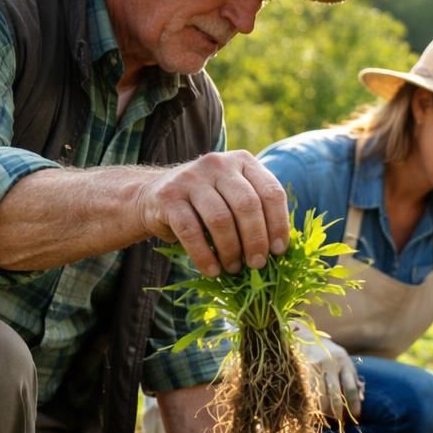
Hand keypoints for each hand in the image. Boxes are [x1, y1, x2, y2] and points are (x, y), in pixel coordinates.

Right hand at [135, 150, 290, 276]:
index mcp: (243, 162)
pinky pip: (191, 231)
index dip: (278, 224)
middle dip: (255, 240)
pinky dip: (204, 255)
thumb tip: (278, 250)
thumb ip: (256, 212)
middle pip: (247, 205)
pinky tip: (212, 270)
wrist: (154, 195)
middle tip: (257, 264)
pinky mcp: (168, 196)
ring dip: (231, 250)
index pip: (271, 193)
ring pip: (220, 219)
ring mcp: (191, 177)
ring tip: (234, 268)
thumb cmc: (207, 204)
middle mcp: (218, 164)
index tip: (278, 251)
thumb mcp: (234, 198)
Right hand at [294, 323, 360, 419]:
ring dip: (324, 411)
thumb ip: (352, 378)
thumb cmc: (328, 352)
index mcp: (343, 361)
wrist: (303, 336)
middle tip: (340, 421)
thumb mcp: (343, 360)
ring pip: (320, 396)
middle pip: (335, 395)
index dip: (354, 405)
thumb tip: (361, 398)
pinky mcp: (300, 370)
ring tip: (327, 419)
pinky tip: (313, 411)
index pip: (351, 388)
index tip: (356, 416)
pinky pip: (306, 393)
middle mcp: (329, 363)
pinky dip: (310, 404)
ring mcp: (313, 367)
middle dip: (338, 412)